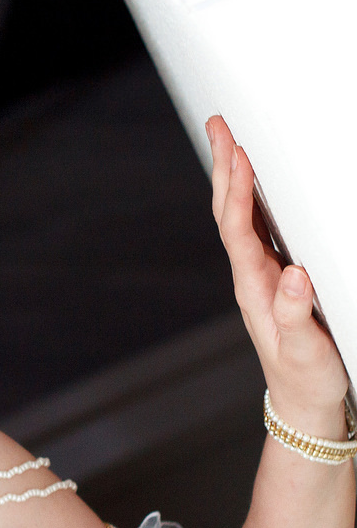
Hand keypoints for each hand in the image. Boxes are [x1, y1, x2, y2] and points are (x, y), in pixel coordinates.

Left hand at [207, 115, 349, 436]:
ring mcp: (264, 276)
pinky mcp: (279, 279)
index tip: (237, 153)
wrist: (305, 403)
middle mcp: (253, 276)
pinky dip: (257, 200)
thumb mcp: (306, 349)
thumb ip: (297, 314)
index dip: (237, 189)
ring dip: (236, 177)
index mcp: (255, 287)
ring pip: (244, 217)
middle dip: (225, 167)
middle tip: (219, 125)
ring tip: (231, 140)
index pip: (239, 229)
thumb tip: (295, 273)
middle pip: (231, 212)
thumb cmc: (307, 378)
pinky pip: (262, 230)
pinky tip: (260, 184)